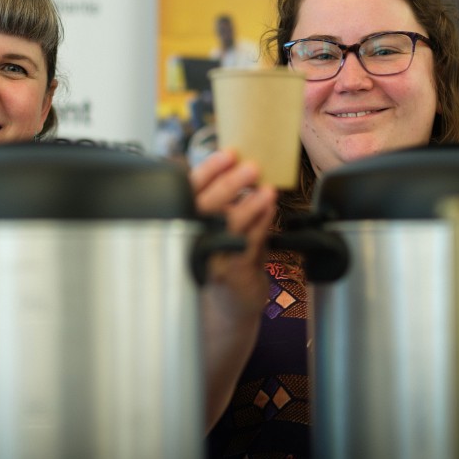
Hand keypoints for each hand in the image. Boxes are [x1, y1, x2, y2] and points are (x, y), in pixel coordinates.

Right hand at [192, 148, 276, 320]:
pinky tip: (270, 209)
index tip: (227, 154)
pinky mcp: (231, 273)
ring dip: (250, 203)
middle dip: (228, 183)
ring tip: (267, 189)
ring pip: (227, 224)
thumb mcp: (221, 226)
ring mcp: (211, 257)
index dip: (207, 170)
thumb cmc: (226, 258)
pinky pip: (248, 242)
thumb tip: (243, 165)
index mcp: (187, 221)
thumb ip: (225, 201)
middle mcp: (193, 239)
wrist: (230, 304)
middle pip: (205, 205)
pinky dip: (261, 223)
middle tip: (250, 166)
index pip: (190, 190)